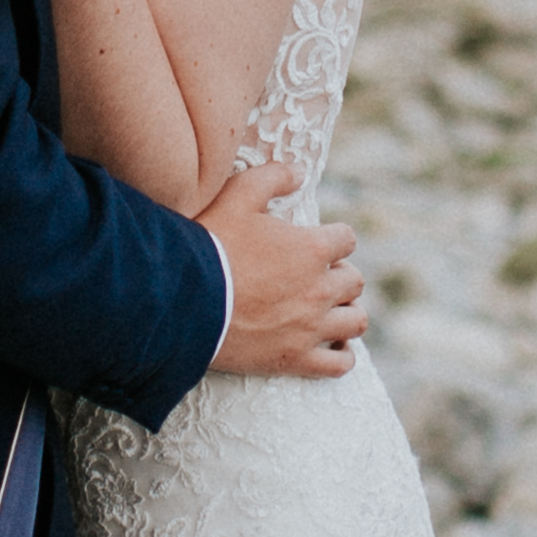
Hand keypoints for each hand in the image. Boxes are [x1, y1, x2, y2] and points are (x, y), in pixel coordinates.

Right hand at [203, 166, 365, 378]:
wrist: (179, 300)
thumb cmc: (207, 243)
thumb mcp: (237, 195)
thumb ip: (272, 177)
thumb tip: (299, 171)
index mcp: (312, 249)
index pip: (347, 239)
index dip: (332, 239)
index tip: (315, 244)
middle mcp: (320, 289)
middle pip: (355, 281)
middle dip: (340, 275)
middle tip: (316, 277)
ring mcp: (310, 328)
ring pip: (356, 322)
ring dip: (347, 313)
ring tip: (327, 311)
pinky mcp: (295, 359)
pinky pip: (339, 365)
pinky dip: (341, 356)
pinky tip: (329, 346)